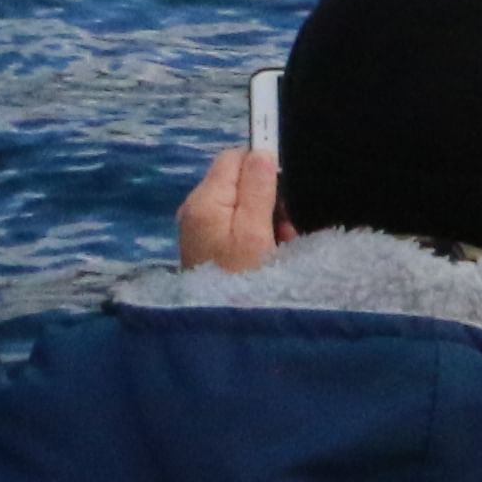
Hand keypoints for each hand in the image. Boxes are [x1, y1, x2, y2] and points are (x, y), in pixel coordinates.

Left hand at [178, 144, 281, 273]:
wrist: (220, 330)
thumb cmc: (242, 278)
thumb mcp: (254, 232)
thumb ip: (257, 188)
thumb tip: (260, 151)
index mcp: (204, 200)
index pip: (233, 157)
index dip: (261, 165)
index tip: (285, 191)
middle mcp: (195, 208)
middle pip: (237, 181)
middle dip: (267, 198)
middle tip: (286, 228)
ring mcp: (199, 228)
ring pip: (240, 205)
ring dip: (266, 219)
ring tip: (281, 246)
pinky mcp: (206, 246)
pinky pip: (234, 226)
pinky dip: (255, 235)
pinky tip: (269, 256)